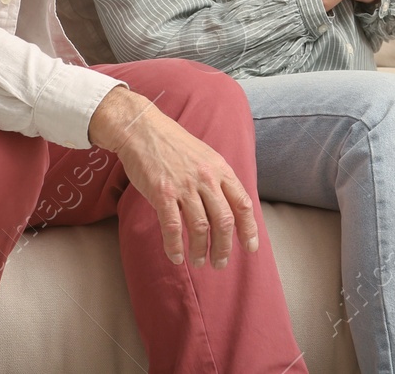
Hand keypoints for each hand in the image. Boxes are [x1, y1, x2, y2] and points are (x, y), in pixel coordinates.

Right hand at [87, 86, 258, 269]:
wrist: (143, 130)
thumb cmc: (175, 146)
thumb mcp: (207, 157)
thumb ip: (219, 180)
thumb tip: (231, 208)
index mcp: (220, 169)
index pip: (242, 203)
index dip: (249, 228)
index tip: (251, 248)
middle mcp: (206, 178)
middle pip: (224, 220)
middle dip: (224, 247)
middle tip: (220, 263)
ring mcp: (184, 186)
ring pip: (200, 227)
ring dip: (201, 250)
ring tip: (200, 262)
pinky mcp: (162, 193)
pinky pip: (173, 227)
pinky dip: (175, 246)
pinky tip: (176, 256)